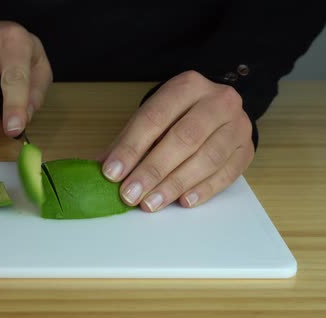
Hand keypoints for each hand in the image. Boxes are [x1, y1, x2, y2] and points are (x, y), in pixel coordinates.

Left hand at [100, 70, 254, 211]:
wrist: (218, 111)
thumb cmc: (178, 116)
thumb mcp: (152, 118)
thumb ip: (128, 141)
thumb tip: (101, 168)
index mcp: (187, 86)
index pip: (154, 117)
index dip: (131, 147)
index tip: (112, 172)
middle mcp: (218, 101)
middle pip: (184, 138)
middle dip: (152, 170)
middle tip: (130, 194)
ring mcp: (237, 125)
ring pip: (207, 158)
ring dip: (175, 184)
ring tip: (151, 203)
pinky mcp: (246, 149)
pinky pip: (226, 173)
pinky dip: (203, 190)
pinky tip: (183, 201)